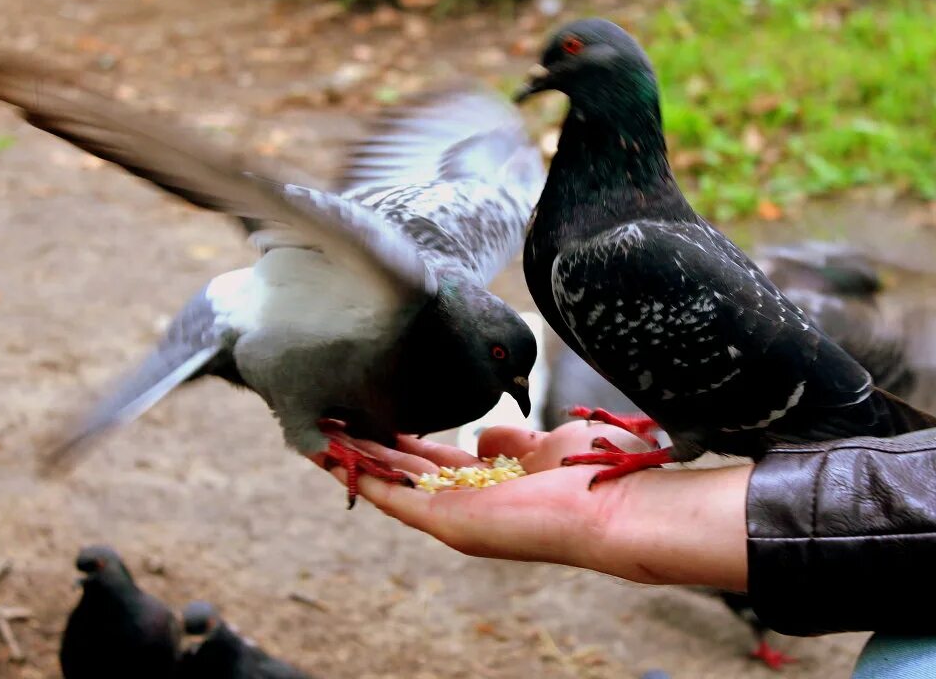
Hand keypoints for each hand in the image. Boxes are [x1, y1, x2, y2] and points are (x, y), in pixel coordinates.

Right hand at [325, 422, 750, 589]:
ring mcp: (455, 515)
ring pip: (391, 482)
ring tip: (318, 428)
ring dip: (353, 457)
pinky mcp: (447, 522)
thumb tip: (480, 434)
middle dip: (367, 445)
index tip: (372, 414)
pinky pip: (391, 495)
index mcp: (490, 485)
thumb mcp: (546, 444)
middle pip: (404, 472)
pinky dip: (359, 473)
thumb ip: (512, 440)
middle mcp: (468, 504)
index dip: (401, 438)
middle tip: (331, 416)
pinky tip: (331, 452)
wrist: (618, 502)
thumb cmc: (597, 472)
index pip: (433, 462)